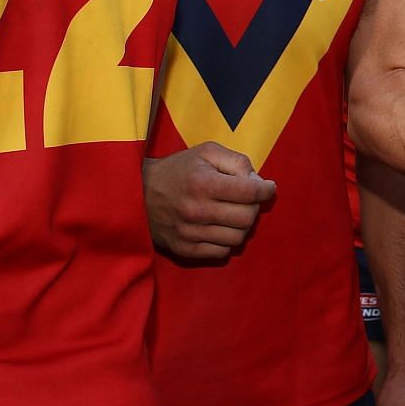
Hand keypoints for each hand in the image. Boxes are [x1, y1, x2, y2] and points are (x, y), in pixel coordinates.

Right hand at [143, 142, 275, 259]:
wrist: (136, 194)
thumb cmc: (177, 170)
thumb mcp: (206, 153)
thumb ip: (236, 161)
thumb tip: (258, 181)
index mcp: (203, 184)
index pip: (251, 192)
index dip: (266, 189)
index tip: (268, 187)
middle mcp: (197, 211)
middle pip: (248, 217)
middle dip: (254, 206)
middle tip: (247, 199)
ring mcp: (189, 233)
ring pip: (238, 238)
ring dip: (242, 225)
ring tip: (233, 213)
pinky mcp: (184, 249)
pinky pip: (222, 252)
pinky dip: (227, 240)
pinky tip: (220, 227)